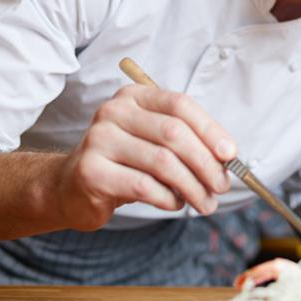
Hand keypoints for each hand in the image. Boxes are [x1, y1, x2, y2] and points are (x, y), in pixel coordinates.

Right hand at [57, 84, 236, 229]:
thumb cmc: (123, 163)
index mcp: (134, 97)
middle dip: (205, 163)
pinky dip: (168, 198)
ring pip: (162, 162)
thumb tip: (227, 158)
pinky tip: (175, 203)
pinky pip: (144, 186)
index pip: (179, 105)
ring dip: (192, 186)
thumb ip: (186, 142)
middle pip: (174, 133)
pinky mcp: (92, 171)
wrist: (70, 186)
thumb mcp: (153, 142)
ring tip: (205, 202)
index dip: (210, 129)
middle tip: (221, 186)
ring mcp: (99, 140)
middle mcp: (113, 112)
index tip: (230, 154)